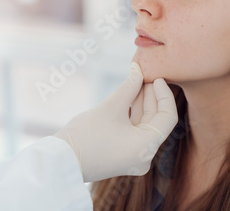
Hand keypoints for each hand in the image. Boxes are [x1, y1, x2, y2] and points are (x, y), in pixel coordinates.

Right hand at [54, 62, 177, 181]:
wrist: (61, 160)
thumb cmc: (85, 135)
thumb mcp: (111, 107)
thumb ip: (129, 87)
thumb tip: (138, 70)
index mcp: (146, 148)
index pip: (168, 117)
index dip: (164, 94)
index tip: (157, 78)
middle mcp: (144, 156)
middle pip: (156, 121)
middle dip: (151, 96)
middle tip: (145, 75)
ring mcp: (134, 158)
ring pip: (145, 125)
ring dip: (141, 103)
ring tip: (136, 81)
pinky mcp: (124, 156)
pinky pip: (135, 132)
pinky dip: (133, 115)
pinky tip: (128, 96)